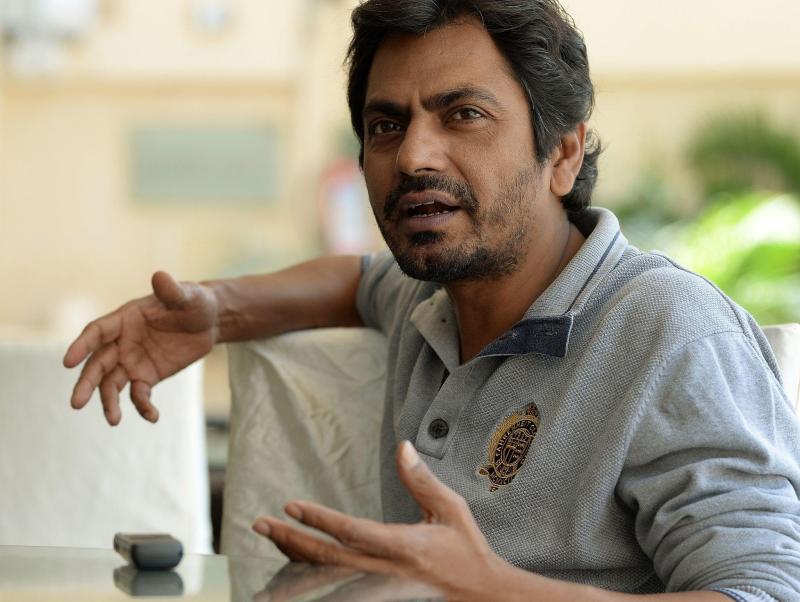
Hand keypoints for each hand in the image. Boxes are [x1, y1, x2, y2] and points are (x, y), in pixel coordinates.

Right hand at [63, 271, 218, 424]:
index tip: (67, 362)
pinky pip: (139, 395)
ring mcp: (132, 361)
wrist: (209, 321)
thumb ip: (172, 291)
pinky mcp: (147, 376)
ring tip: (114, 420)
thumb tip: (160, 276)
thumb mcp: (188, 296)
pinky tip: (153, 417)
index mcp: (125, 319)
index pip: (97, 332)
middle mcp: (122, 342)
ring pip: (112, 384)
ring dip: (109, 402)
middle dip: (86, 383)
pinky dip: (142, 406)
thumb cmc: (195, 302)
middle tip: (76, 403)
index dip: (81, 346)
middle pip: (97, 364)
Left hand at [252, 441, 507, 600]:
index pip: (351, 532)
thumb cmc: (465, 548)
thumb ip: (422, 480)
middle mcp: (385, 570)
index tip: (290, 505)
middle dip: (290, 540)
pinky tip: (289, 570)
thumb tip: (402, 446)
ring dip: (292, 563)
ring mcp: (378, 589)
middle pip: (327, 559)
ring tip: (268, 546)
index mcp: (403, 546)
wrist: (481, 594)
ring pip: (325, 580)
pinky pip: (335, 589)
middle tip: (260, 524)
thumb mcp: (450, 508)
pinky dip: (309, 578)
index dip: (319, 520)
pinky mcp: (377, 596)